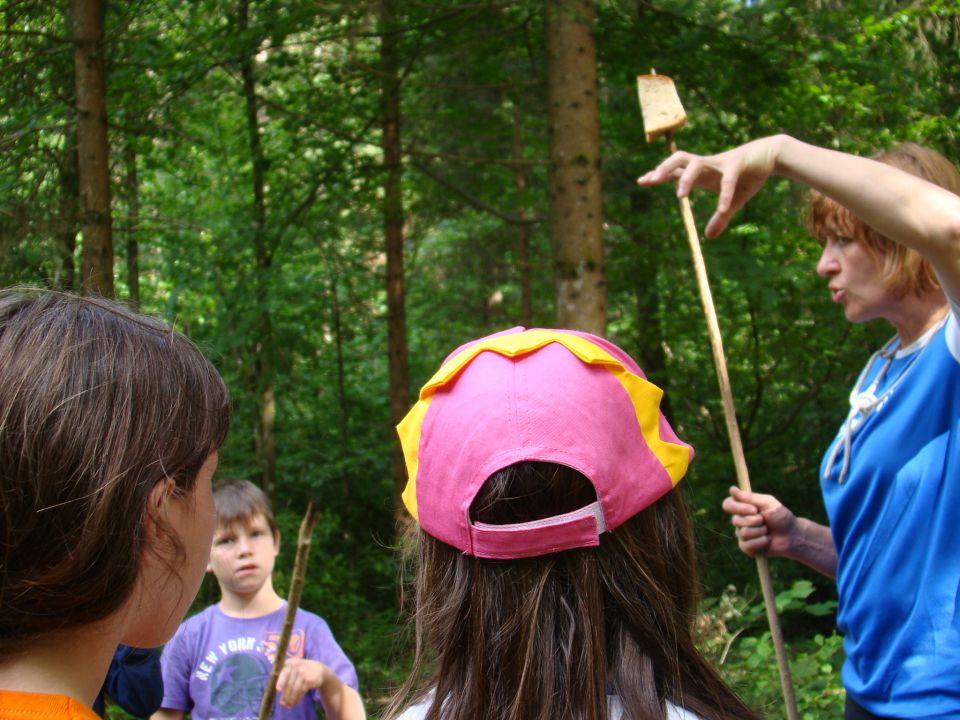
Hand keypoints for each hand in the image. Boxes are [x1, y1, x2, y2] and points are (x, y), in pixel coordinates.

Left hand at [276, 658, 328, 708]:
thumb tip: (278, 691)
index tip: (278, 690)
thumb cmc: (300, 669)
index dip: (281, 681)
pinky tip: (295, 702)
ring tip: (288, 705)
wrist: (318, 668)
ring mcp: (305, 673)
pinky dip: (298, 698)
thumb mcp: (292, 668)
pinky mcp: (310, 680)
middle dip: (285, 695)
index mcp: (290, 662)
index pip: (285, 673)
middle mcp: (297, 666)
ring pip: (296, 689)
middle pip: (290, 684)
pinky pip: (302, 691)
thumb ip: (284, 676)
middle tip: (283, 704)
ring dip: (291, 699)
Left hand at [637, 136, 784, 238]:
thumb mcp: (733, 202)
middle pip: (679, 158)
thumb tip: (708, 237)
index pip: (675, 170)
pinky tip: (721, 208)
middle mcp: (707, 164)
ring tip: (679, 196)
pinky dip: (724, 194)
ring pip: (696, 163)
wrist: (771, 155)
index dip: (658, 174)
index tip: (641, 180)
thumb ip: (720, 218)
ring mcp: (720, 162)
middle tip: (650, 181)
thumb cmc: (747, 176)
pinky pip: (727, 180)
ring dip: (686, 178)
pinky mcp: (737, 164)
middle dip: (664, 168)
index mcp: (702, 172)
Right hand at [721, 486, 797, 557]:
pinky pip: (747, 545)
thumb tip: (732, 489)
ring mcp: (742, 534)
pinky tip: (767, 540)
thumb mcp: (767, 503)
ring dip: (760, 531)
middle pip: (736, 520)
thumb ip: (749, 497)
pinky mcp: (746, 547)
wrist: (792, 535)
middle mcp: (740, 520)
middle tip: (765, 521)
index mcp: (743, 507)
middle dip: (755, 521)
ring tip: (767, 531)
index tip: (754, 509)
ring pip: (743, 533)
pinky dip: (761, 542)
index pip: (728, 504)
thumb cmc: (781, 517)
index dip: (738, 508)